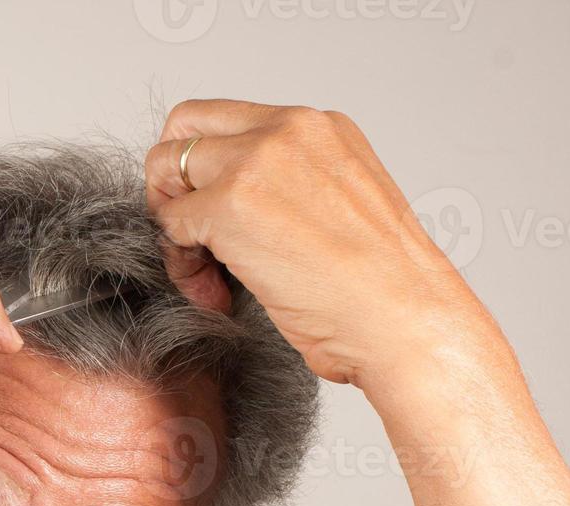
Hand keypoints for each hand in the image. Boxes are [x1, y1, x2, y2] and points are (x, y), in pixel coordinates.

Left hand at [145, 98, 497, 389]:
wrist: (403, 320)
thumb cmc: (381, 289)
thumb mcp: (339, 209)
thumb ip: (287, 187)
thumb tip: (233, 204)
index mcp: (319, 128)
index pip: (227, 120)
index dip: (204, 169)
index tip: (214, 216)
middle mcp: (288, 130)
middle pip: (184, 128)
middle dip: (172, 184)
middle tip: (190, 238)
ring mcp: (257, 162)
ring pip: (165, 169)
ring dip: (174, 227)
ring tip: (207, 277)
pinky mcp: (230, 204)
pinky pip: (170, 224)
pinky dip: (181, 264)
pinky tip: (216, 293)